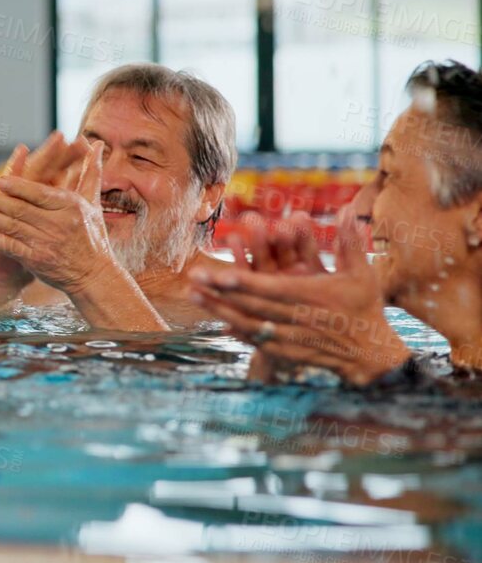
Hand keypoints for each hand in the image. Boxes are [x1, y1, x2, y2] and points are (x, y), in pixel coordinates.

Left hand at [0, 139, 114, 294]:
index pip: (39, 194)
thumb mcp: (92, 203)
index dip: (19, 187)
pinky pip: (8, 247)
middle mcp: (56, 224)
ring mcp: (44, 243)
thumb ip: (91, 173)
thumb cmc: (92, 234)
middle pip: (19, 209)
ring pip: (9, 225)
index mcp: (69, 207)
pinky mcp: (34, 260)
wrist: (94, 275)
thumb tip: (97, 143)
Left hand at [189, 212, 409, 386]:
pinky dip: (236, 331)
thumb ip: (349, 242)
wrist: (370, 353)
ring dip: (219, 309)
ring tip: (192, 294)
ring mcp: (289, 337)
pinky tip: (215, 320)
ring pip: (248, 323)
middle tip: (193, 278)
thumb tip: (347, 210)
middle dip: (220, 292)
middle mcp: (297, 318)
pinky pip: (256, 341)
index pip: (271, 288)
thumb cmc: (364, 307)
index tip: (218, 273)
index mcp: (312, 296)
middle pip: (252, 305)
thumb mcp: (361, 274)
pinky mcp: (286, 351)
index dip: (243, 282)